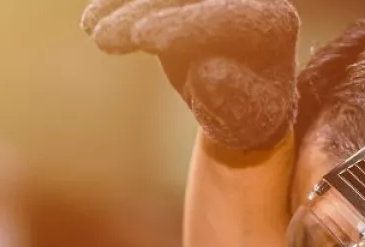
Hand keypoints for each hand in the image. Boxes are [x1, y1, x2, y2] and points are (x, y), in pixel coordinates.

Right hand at [81, 0, 299, 151]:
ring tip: (94, 31)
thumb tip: (209, 71)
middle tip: (105, 38)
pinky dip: (119, 2)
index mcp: (273, 23)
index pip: (231, 17)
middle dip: (145, 11)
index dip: (186, 25)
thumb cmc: (245, 113)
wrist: (238, 98)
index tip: (143, 38)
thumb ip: (231, 96)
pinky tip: (91, 21)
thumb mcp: (244, 117)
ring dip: (126, 4)